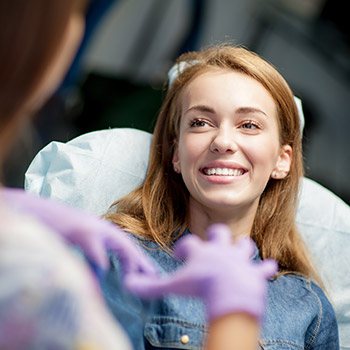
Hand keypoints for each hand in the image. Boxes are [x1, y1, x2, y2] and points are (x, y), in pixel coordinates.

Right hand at [1, 188, 156, 276]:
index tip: (150, 274)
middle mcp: (102, 228)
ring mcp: (92, 228)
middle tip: (152, 277)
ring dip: (129, 261)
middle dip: (141, 262)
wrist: (37, 212)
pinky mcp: (81, 230)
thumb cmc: (57, 230)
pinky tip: (104, 270)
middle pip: (128, 245)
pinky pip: (96, 248)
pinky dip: (101, 260)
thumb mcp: (79, 243)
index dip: (138, 260)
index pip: (126, 246)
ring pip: (120, 244)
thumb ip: (93, 257)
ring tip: (133, 279)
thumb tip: (102, 273)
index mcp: (102, 231)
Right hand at [125, 224, 276, 321]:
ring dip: (242, 248)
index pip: (189, 243)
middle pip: (220, 232)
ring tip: (239, 252)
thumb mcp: (173, 286)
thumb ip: (150, 286)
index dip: (183, 249)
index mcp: (202, 251)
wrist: (229, 292)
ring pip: (244, 245)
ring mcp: (240, 259)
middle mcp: (222, 249)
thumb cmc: (200, 286)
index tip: (179, 256)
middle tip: (213, 243)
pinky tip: (268, 268)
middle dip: (217, 235)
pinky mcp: (255, 272)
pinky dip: (265, 269)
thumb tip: (128, 283)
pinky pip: (264, 268)